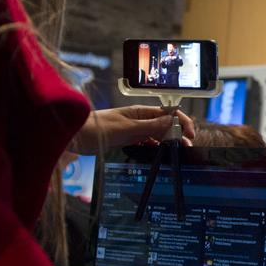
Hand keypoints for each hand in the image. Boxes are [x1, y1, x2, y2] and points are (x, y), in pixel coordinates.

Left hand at [70, 106, 195, 153]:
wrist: (76, 136)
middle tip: (186, 148)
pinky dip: (155, 147)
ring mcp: (134, 129)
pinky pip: (147, 142)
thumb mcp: (126, 128)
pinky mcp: (128, 139)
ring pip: (157, 135)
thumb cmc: (97, 127)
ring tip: (177, 153)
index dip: (181, 122)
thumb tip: (171, 122)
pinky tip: (160, 154)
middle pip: (165, 125)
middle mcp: (140, 119)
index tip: (189, 134)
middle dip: (178, 134)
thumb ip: (149, 126)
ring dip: (168, 142)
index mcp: (141, 112)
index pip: (168, 113)